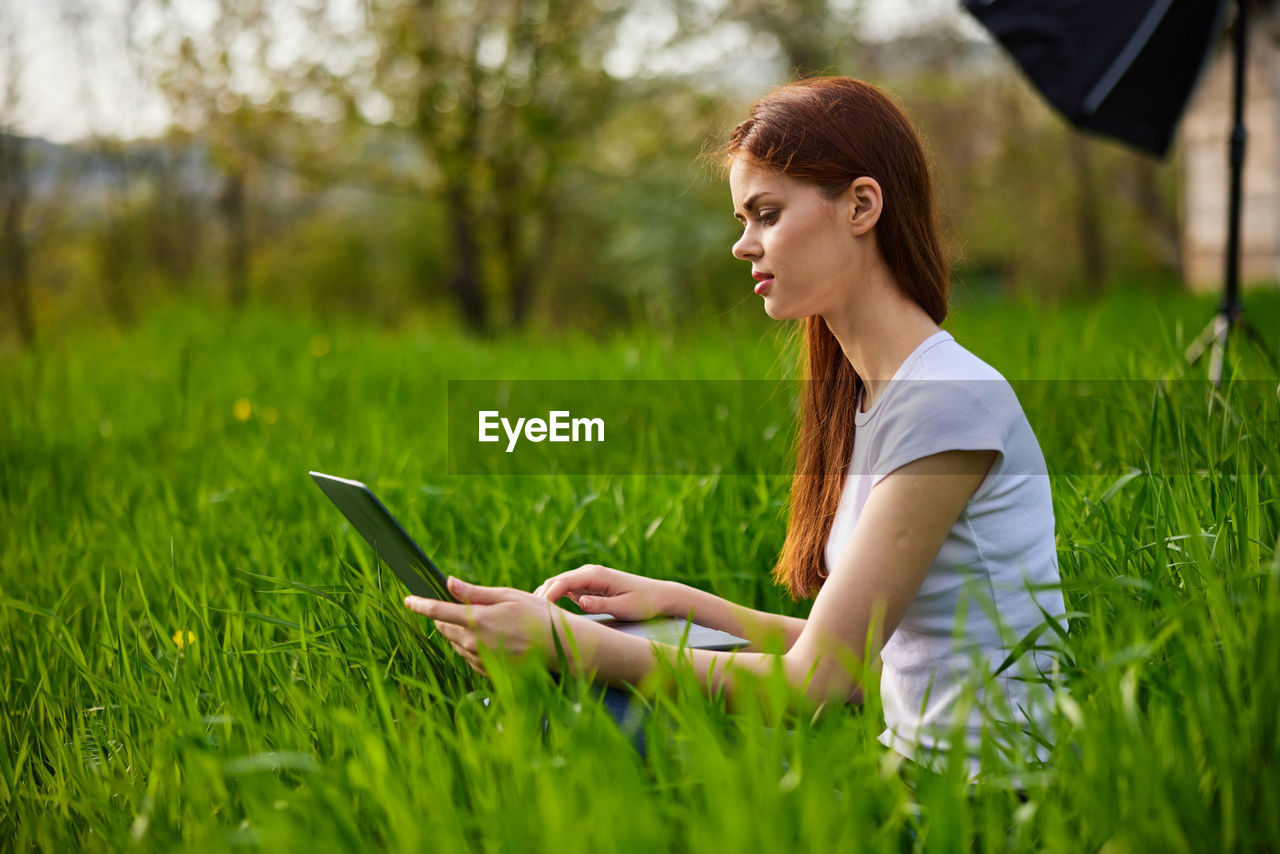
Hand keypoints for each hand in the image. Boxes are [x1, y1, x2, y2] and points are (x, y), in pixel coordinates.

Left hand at [404, 576, 581, 676]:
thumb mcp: (507, 596)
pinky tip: (492, 638)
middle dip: (443, 616)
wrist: (560, 647)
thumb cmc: (537, 615)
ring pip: (455, 643)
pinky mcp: (488, 672)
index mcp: (477, 620)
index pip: (438, 611)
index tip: (408, 599)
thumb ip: (474, 593)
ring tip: (485, 622)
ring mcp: (480, 659)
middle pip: (443, 628)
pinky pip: (469, 656)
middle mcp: (474, 642)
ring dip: (458, 631)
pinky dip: (471, 645)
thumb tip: (448, 583)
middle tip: (457, 606)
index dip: (420, 604)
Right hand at [533, 564, 671, 621]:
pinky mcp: (588, 587)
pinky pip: (565, 591)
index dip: (547, 595)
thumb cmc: (644, 602)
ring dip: (544, 598)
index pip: (563, 581)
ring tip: (531, 617)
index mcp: (596, 574)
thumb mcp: (624, 606)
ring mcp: (587, 578)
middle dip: (540, 596)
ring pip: (557, 585)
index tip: (537, 611)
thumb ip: (600, 604)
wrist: (658, 596)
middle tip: (525, 616)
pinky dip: (553, 600)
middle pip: (556, 581)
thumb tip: (578, 602)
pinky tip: (545, 614)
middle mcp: (589, 572)